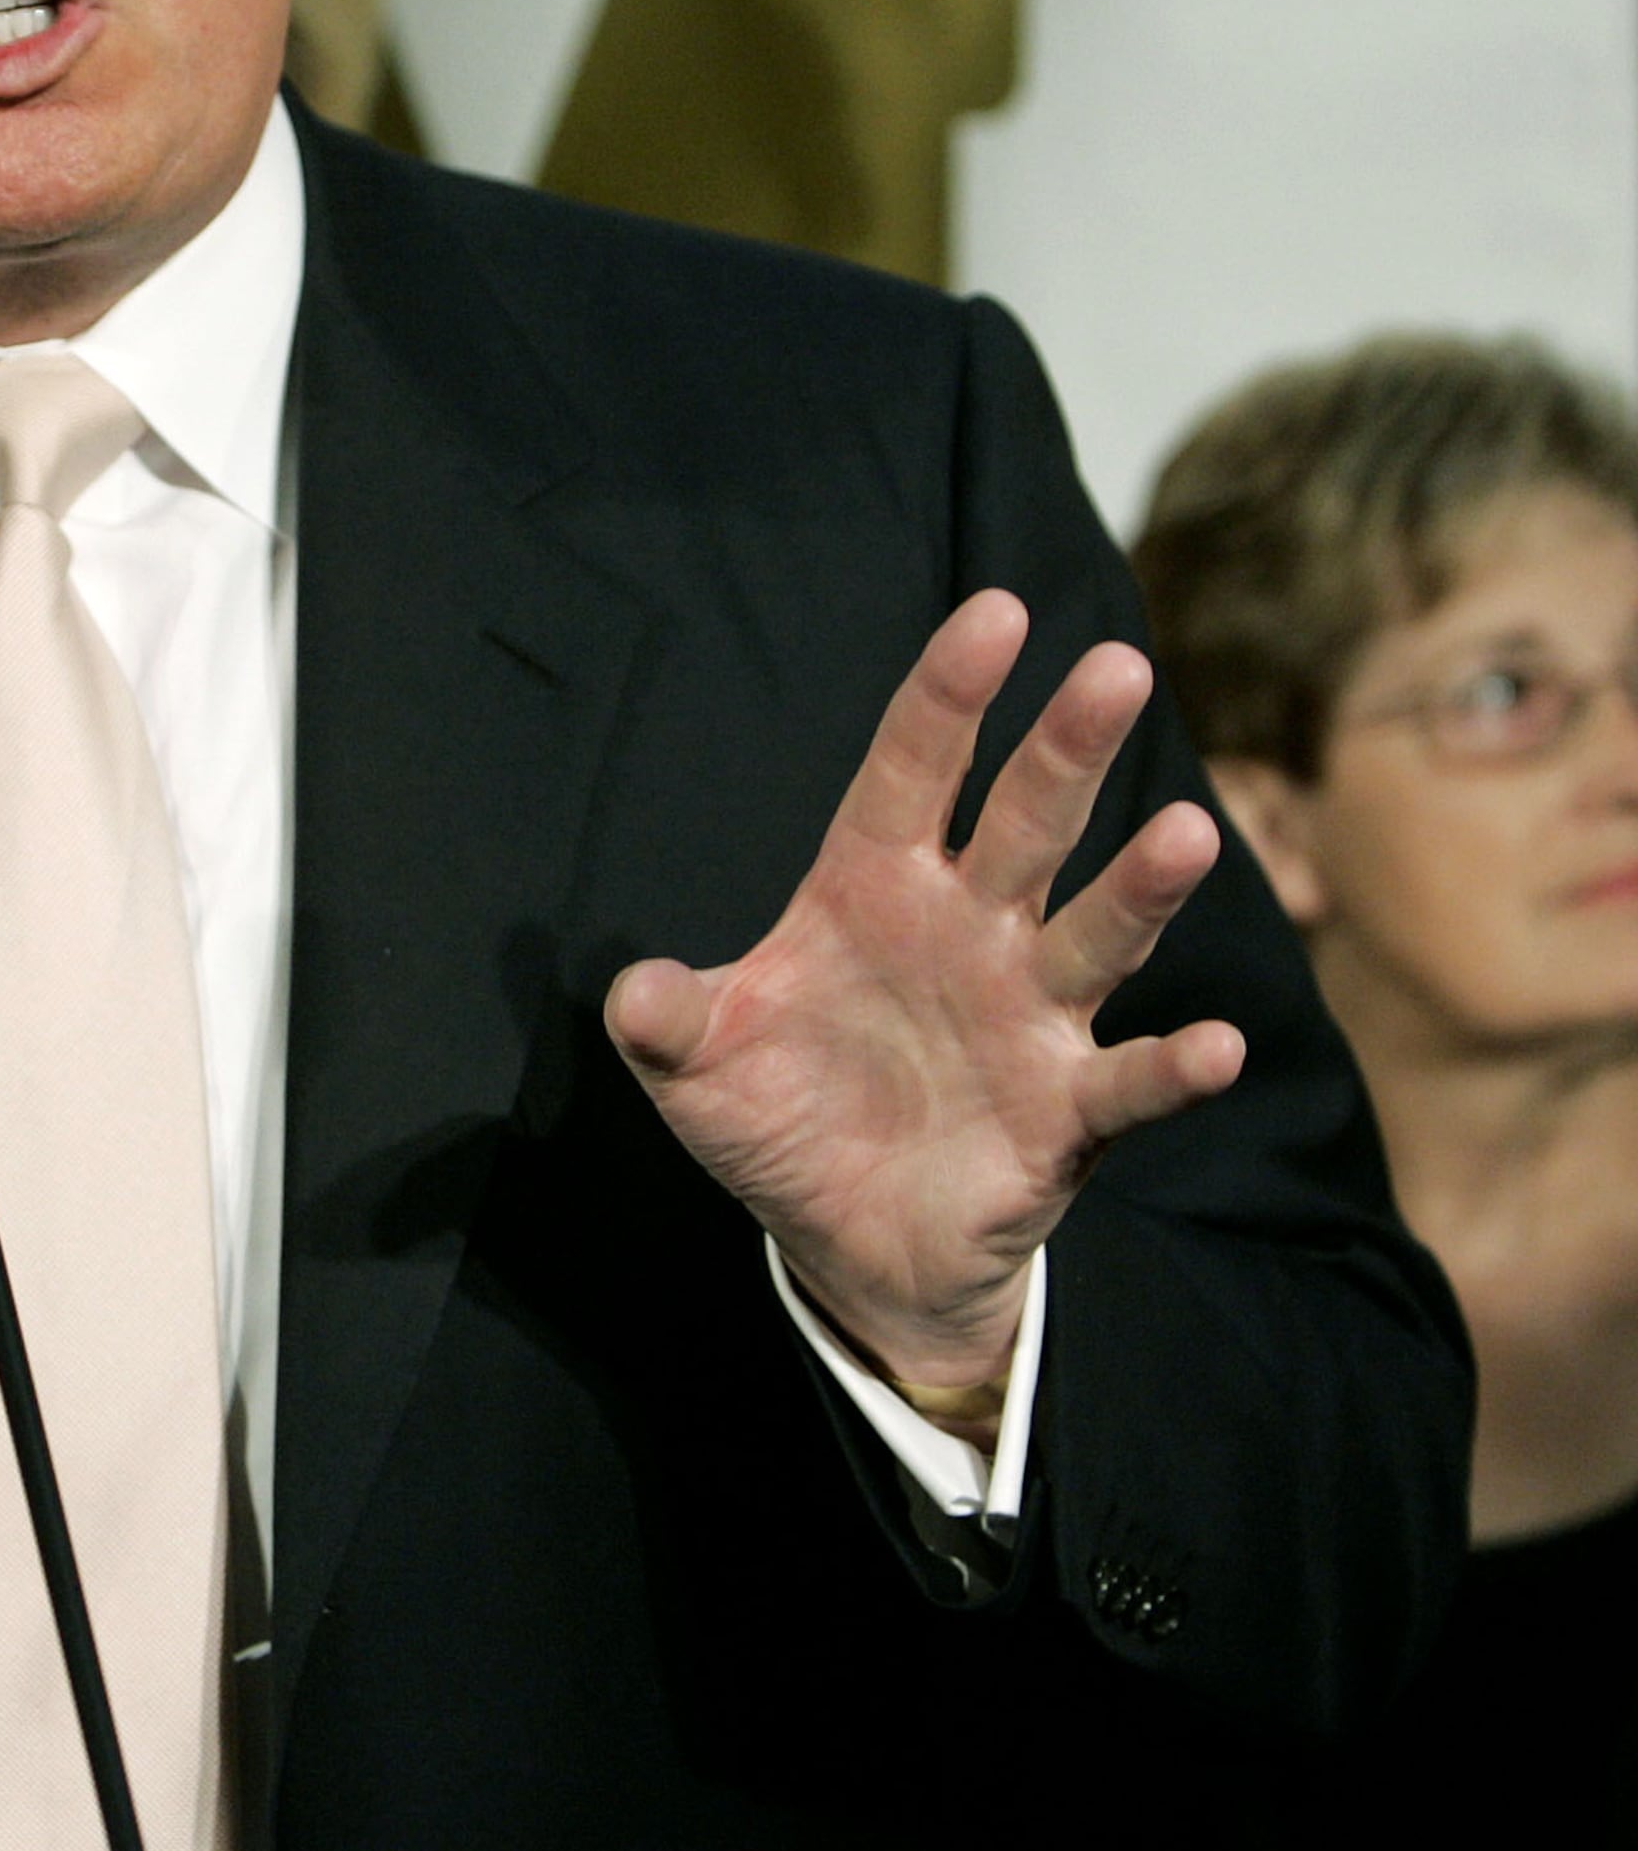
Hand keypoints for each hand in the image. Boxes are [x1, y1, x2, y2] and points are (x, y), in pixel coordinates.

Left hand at [605, 589, 1246, 1399]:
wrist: (845, 1238)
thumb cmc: (779, 1115)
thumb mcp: (697, 1065)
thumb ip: (667, 1021)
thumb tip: (631, 995)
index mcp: (873, 890)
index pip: (910, 772)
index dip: (946, 697)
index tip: (991, 613)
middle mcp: (968, 931)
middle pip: (1023, 824)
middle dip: (1064, 749)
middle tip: (1113, 665)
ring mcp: (1028, 1015)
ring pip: (1093, 932)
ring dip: (1139, 888)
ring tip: (1185, 833)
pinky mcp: (1067, 1111)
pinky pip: (1130, 1083)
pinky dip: (1176, 1069)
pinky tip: (1218, 1047)